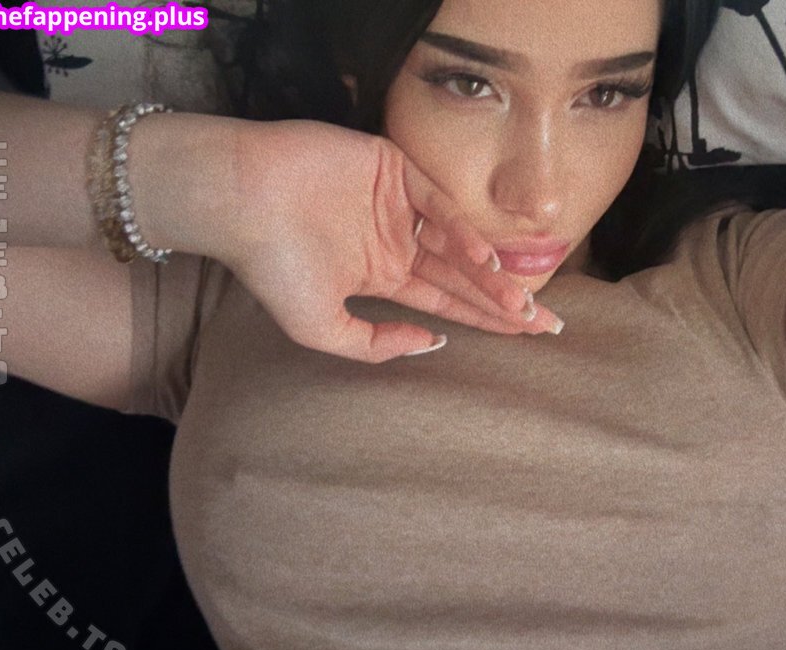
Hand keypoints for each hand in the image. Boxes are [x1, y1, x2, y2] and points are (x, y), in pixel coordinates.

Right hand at [214, 119, 561, 363]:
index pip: (446, 301)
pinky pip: (438, 205)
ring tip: (523, 305)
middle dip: (503, 301)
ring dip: (490, 274)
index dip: (485, 318)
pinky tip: (485, 260)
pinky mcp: (394, 170)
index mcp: (381, 275)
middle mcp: (395, 241)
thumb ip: (376, 343)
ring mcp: (397, 205)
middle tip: (546, 325)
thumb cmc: (271, 265)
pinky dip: (462, 231)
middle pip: (462, 276)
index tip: (525, 336)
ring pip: (458, 244)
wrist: (238, 198)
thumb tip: (434, 341)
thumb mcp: (321, 327)